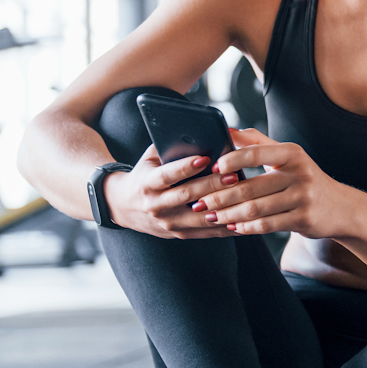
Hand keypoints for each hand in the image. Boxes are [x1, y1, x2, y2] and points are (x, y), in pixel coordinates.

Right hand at [104, 146, 233, 238]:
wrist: (123, 206)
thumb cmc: (144, 174)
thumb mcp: (149, 159)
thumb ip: (170, 147)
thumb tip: (199, 133)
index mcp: (147, 183)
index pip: (167, 175)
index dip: (185, 167)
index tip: (205, 158)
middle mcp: (155, 205)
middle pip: (186, 195)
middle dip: (211, 185)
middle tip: (233, 175)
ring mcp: (167, 223)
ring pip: (199, 218)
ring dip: (223, 209)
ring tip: (243, 198)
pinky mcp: (178, 234)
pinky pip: (205, 233)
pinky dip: (224, 228)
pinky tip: (242, 219)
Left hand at [193, 129, 354, 238]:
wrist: (340, 207)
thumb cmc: (305, 178)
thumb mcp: (288, 155)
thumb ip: (257, 142)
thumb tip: (228, 130)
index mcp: (292, 153)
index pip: (256, 153)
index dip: (231, 160)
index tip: (211, 168)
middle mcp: (300, 173)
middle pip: (251, 187)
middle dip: (221, 196)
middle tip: (199, 202)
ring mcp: (303, 198)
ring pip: (256, 209)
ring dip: (229, 214)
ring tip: (210, 216)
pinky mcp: (303, 219)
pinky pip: (267, 225)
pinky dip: (246, 227)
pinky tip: (232, 227)